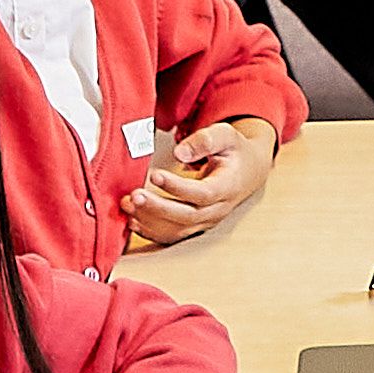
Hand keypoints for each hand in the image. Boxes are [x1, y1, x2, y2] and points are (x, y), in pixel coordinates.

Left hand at [123, 119, 278, 241]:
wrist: (247, 172)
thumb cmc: (234, 151)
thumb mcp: (226, 136)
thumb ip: (204, 141)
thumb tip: (179, 153)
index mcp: (228, 187)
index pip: (202, 193)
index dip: (178, 188)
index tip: (155, 175)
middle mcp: (217, 209)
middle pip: (186, 216)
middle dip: (157, 208)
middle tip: (134, 196)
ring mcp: (206, 222)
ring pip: (177, 229)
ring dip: (149, 221)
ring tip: (127, 204)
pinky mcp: (194, 227)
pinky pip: (172, 236)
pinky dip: (151, 232)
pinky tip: (132, 220)